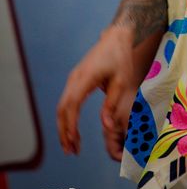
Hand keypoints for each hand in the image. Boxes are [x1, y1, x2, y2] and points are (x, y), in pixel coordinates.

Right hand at [57, 25, 134, 154]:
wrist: (116, 37)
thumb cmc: (121, 57)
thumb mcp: (121, 81)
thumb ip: (112, 104)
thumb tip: (106, 127)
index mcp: (85, 78)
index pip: (72, 105)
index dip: (71, 125)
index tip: (74, 142)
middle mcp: (75, 78)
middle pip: (62, 109)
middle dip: (64, 131)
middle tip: (71, 151)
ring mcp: (73, 78)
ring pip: (62, 106)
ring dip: (64, 126)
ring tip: (71, 146)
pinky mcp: (75, 79)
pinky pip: (67, 101)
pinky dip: (67, 117)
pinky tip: (73, 130)